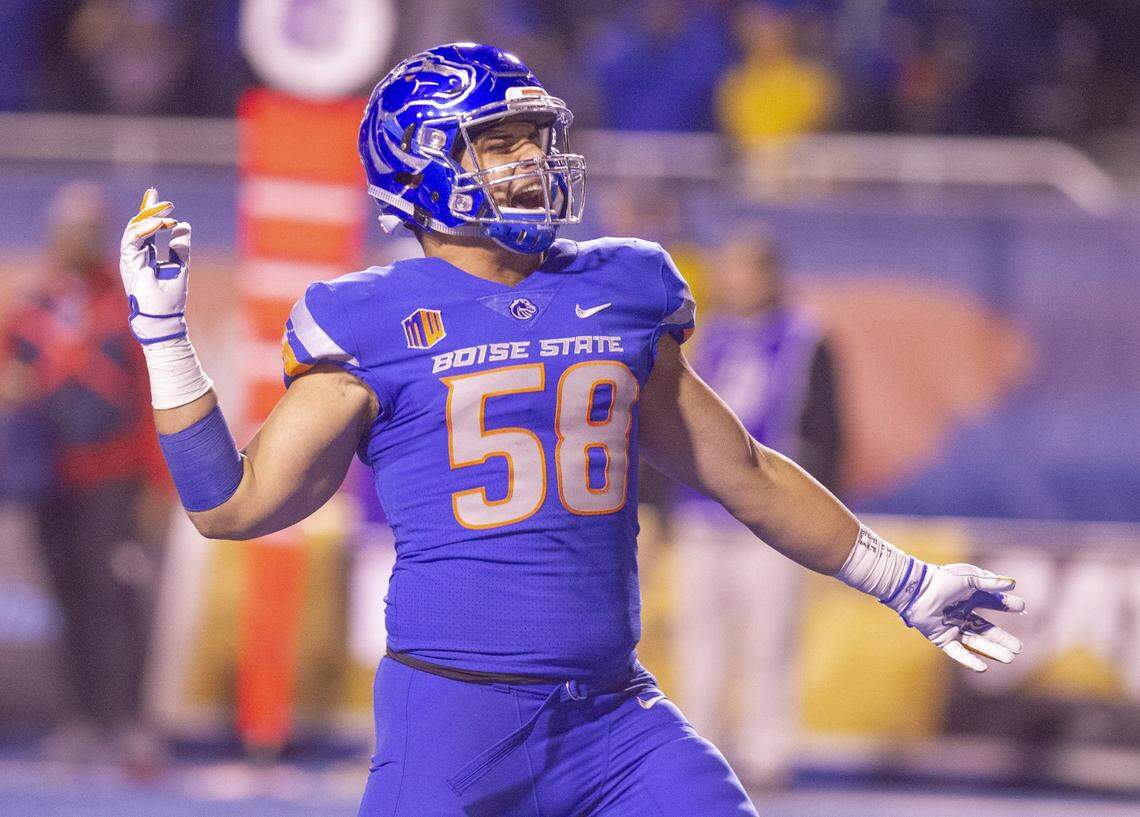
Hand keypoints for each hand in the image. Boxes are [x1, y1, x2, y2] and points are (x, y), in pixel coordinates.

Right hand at [119, 188, 190, 343]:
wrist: (163, 318)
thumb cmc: (170, 298)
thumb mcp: (180, 266)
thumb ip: (180, 247)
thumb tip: (183, 226)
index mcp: (145, 255)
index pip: (147, 229)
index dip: (153, 213)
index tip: (166, 203)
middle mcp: (135, 255)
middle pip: (138, 225)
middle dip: (148, 209)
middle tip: (162, 199)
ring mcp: (129, 259)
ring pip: (133, 230)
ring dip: (149, 218)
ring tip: (166, 213)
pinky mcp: (129, 264)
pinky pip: (132, 240)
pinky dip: (145, 229)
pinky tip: (159, 223)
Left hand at [891, 562, 1025, 671]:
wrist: (916, 589)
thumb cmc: (941, 579)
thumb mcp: (969, 577)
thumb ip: (991, 582)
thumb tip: (1013, 585)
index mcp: (969, 597)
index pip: (992, 603)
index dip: (1006, 605)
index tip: (1022, 607)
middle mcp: (962, 614)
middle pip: (986, 629)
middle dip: (1002, 639)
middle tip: (1019, 648)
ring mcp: (952, 627)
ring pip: (976, 642)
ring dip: (992, 650)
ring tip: (1010, 658)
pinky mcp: (941, 638)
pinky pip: (957, 651)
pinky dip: (969, 660)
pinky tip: (983, 668)